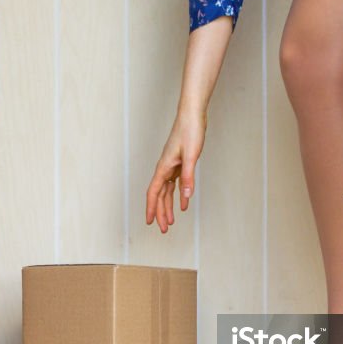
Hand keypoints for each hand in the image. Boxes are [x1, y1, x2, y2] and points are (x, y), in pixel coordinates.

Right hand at [145, 112, 205, 233]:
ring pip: (167, 191)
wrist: (192, 114)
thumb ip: (188, 176)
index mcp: (164, 167)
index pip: (154, 193)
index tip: (150, 222)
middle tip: (163, 229)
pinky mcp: (179, 163)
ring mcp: (171, 166)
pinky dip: (180, 194)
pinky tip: (184, 204)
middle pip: (159, 195)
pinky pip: (177, 183)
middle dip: (160, 212)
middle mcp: (165, 168)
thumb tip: (186, 196)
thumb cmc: (190, 131)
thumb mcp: (191, 155)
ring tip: (171, 221)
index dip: (152, 208)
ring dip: (168, 206)